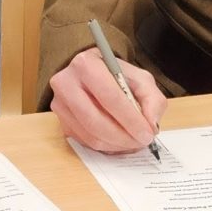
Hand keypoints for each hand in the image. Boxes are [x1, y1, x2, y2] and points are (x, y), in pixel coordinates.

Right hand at [46, 47, 165, 153]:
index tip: (147, 133)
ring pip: (90, 135)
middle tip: (141, 142)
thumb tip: (151, 125)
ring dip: (116, 145)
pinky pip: (85, 141)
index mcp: (86, 64)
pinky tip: (118, 141)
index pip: (110, 97)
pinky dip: (106, 146)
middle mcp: (66, 83)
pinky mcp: (61, 121)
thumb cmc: (115, 75)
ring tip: (132, 142)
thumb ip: (151, 98)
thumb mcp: (139, 78)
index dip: (131, 119)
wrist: (91, 74)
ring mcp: (59, 104)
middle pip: (96, 121)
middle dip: (123, 137)